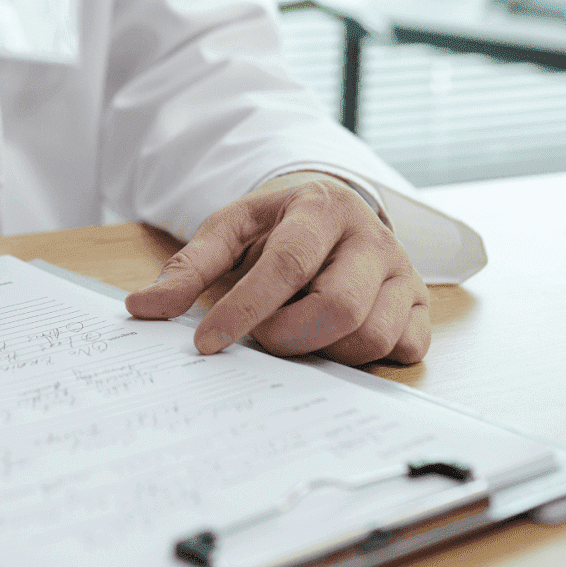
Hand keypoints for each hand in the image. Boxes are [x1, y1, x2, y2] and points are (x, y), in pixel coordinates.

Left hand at [123, 172, 429, 364]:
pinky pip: (405, 350)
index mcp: (321, 208)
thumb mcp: (229, 230)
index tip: (206, 343)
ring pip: (372, 336)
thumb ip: (188, 268)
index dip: (244, 310)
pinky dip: (365, 358)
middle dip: (288, 336)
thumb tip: (142, 308)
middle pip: (337, 308)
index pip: (285, 266)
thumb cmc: (277, 226)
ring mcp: (404, 272)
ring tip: (299, 328)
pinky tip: (335, 338)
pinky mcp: (423, 305)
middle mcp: (372, 238)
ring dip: (323, 349)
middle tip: (262, 336)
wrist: (333, 213)